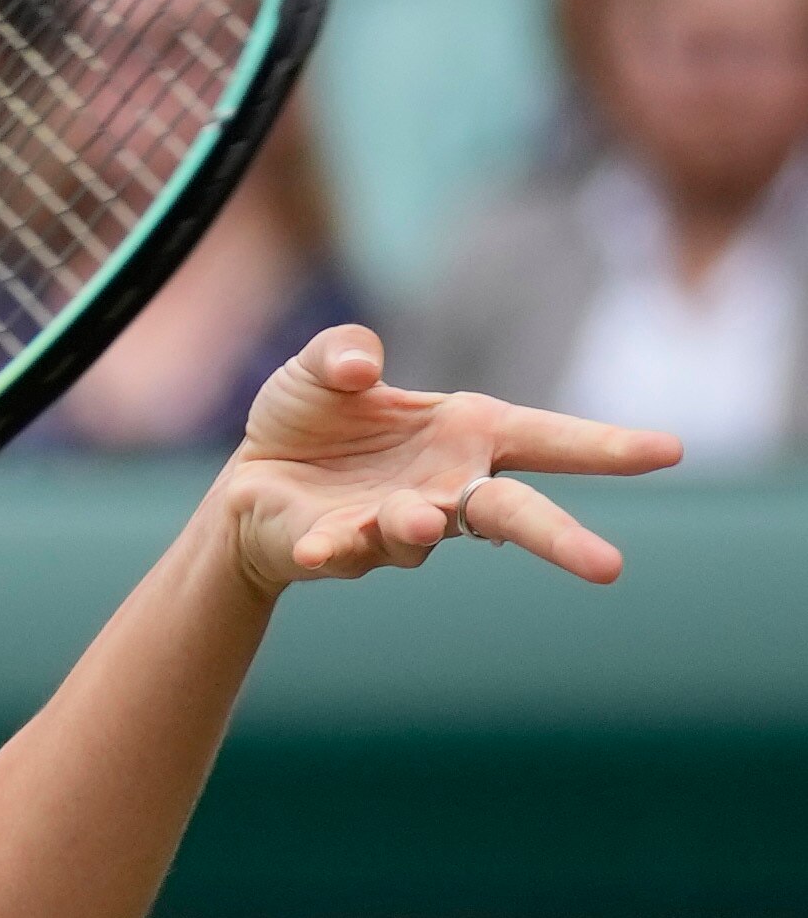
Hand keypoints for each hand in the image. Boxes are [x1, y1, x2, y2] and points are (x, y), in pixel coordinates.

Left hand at [214, 325, 671, 595]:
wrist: (248, 480)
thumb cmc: (311, 419)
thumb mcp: (322, 366)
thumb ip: (344, 350)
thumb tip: (362, 366)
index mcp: (468, 432)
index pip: (550, 439)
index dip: (606, 447)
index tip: (668, 452)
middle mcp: (448, 486)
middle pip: (518, 515)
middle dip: (560, 539)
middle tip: (609, 567)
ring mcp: (400, 524)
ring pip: (427, 534)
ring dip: (419, 527)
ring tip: (417, 520)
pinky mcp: (344, 549)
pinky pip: (346, 551)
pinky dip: (335, 548)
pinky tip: (316, 550)